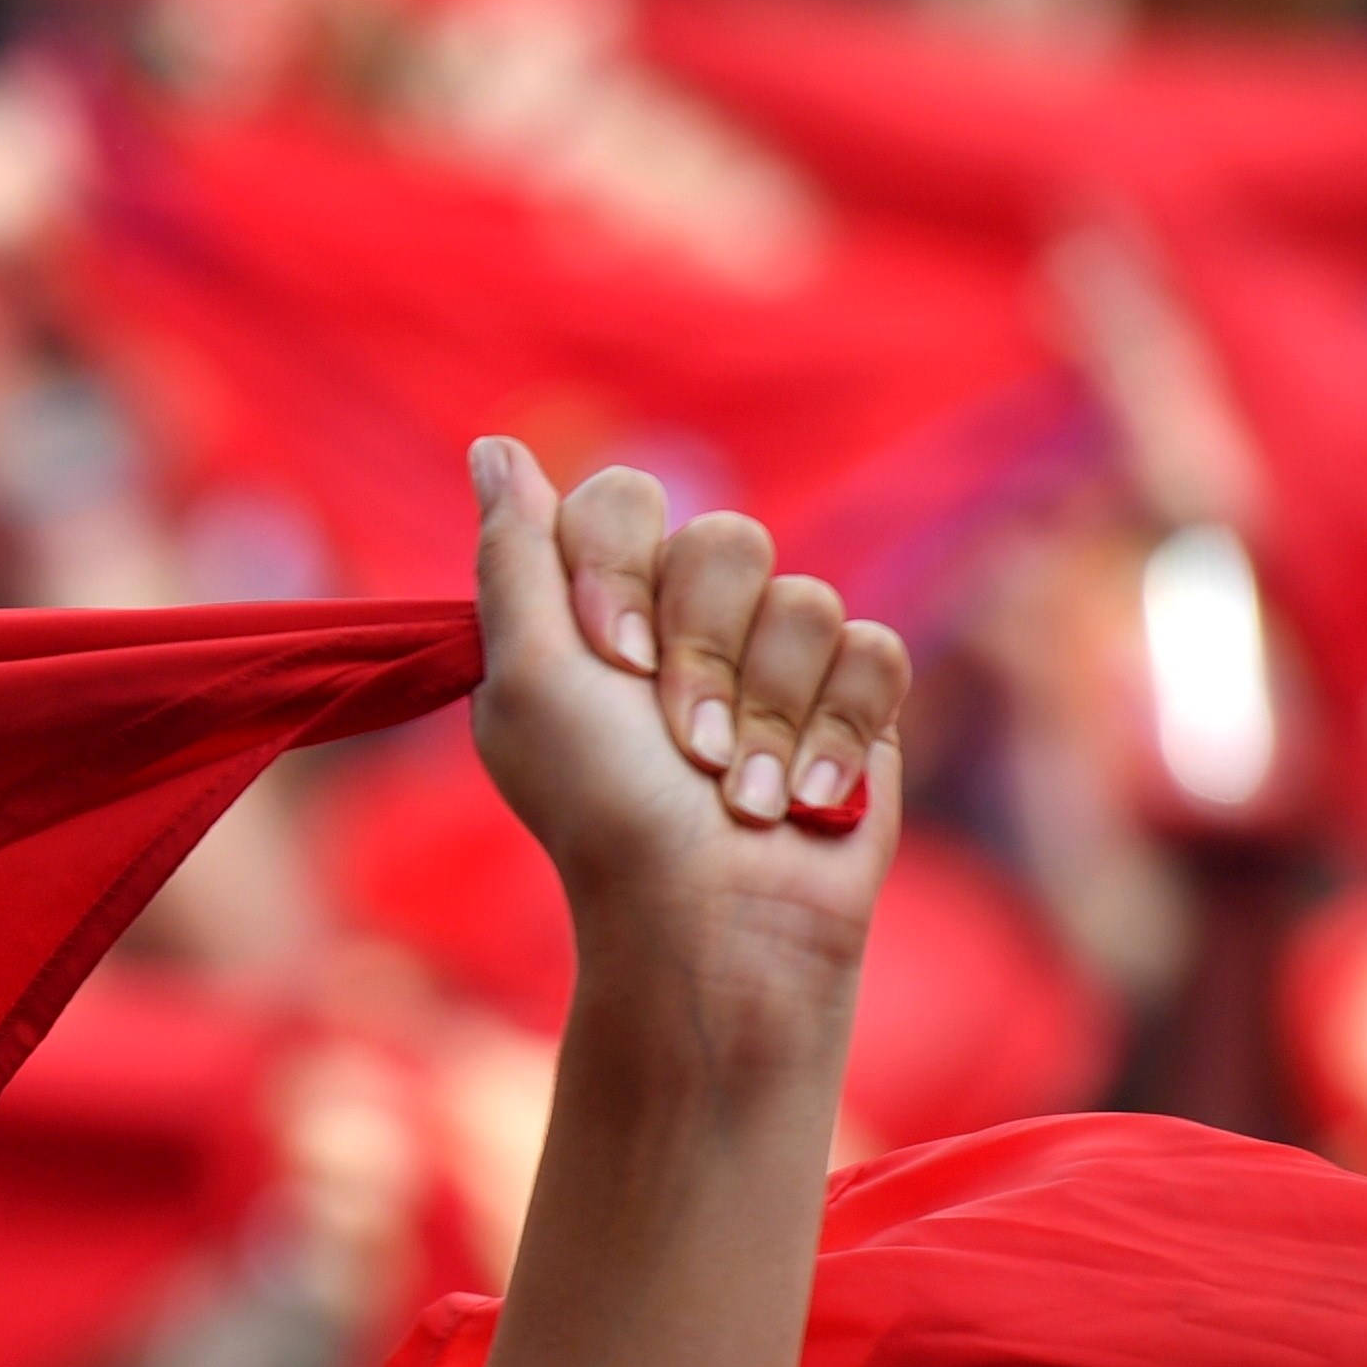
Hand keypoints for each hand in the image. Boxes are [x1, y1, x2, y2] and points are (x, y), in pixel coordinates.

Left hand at [467, 442, 911, 1078]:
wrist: (718, 918)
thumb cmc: (608, 809)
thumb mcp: (529, 679)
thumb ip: (515, 556)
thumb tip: (493, 448)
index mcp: (598, 606)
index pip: (621, 501)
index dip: (622, 574)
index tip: (615, 661)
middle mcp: (688, 618)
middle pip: (724, 539)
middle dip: (704, 656)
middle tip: (681, 745)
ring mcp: (777, 655)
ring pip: (804, 598)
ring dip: (766, 713)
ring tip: (740, 791)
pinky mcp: (855, 698)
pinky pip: (872, 649)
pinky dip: (834, 733)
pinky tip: (806, 795)